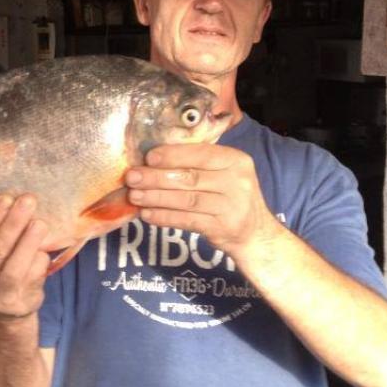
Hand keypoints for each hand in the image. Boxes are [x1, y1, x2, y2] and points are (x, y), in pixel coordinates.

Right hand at [0, 193, 50, 318]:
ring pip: (14, 268)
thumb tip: (15, 200)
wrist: (6, 313)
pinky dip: (40, 259)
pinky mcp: (21, 304)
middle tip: (27, 200)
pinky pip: (32, 278)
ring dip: (28, 242)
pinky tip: (45, 249)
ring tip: (40, 222)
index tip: (5, 197)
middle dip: (13, 223)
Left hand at [125, 144, 284, 261]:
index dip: (173, 155)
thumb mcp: (223, 173)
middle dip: (156, 177)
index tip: (148, 157)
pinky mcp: (222, 228)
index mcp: (236, 160)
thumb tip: (152, 159)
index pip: (201, 153)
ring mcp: (231, 206)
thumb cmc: (229, 196)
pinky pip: (187, 220)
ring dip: (156, 197)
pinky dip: (165, 217)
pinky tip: (147, 214)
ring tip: (135, 196)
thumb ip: (197, 164)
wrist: (254, 233)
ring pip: (186, 200)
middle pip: (190, 177)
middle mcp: (237, 181)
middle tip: (132, 178)